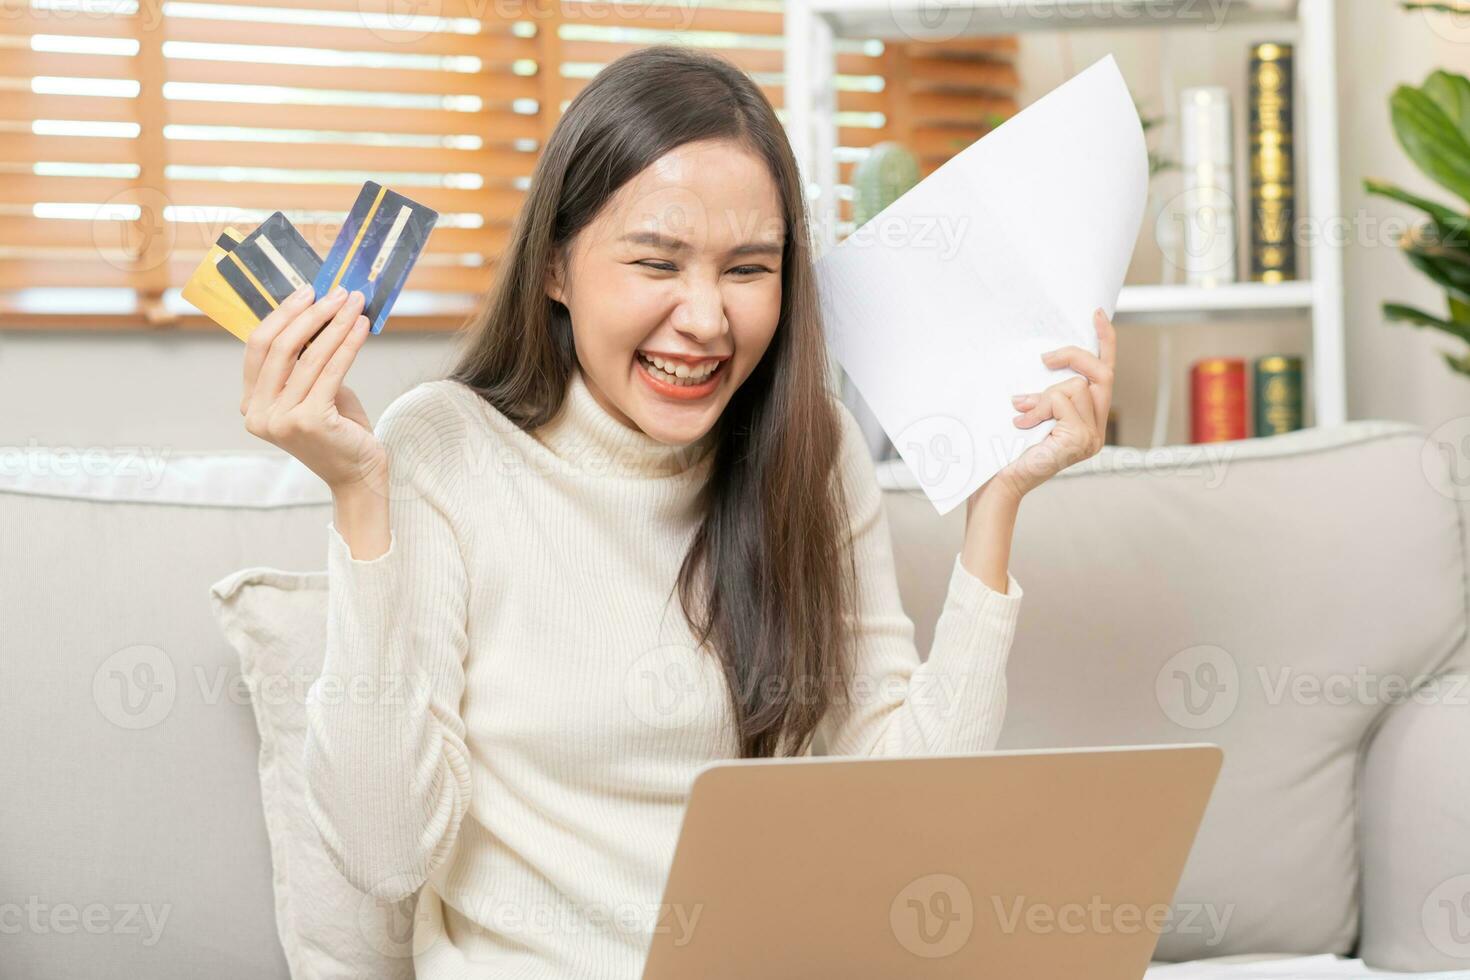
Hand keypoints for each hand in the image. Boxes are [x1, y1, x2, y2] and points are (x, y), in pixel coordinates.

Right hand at [240, 284, 384, 495]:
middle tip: (336, 293)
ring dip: (335, 324)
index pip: (258, 347)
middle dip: (311, 314)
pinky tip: (362, 327)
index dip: (282, 315)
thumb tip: (319, 311)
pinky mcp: (309, 421)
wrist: (358, 474)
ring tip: (354, 304)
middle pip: (280, 347)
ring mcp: (281, 420)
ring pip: (309, 356)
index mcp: (252, 405)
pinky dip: (349, 344)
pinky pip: (332, 370)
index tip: (307, 292)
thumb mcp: (313, 392)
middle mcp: (259, 414)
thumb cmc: (339, 431)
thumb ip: (304, 361)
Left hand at [990, 307, 1116, 499]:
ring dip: (1042, 396)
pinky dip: (1037, 408)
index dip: (1104, 343)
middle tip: (1044, 358)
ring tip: (1021, 414)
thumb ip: (1045, 394)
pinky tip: (1023, 425)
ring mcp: (1091, 438)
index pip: (1104, 375)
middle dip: (1072, 356)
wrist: (997, 484)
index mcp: (1088, 422)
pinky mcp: (1079, 439)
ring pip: (1074, 386)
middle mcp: (1096, 431)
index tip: (1095, 315)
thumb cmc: (1007, 452)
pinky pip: (1060, 401)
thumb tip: (1044, 363)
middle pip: (1099, 373)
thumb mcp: (1030, 412)